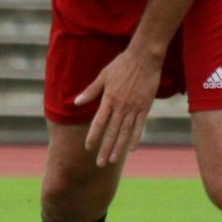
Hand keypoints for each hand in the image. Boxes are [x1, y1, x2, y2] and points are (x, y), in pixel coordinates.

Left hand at [74, 46, 161, 166]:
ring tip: (113, 160)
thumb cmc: (122, 64)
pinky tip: (132, 149)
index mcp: (109, 99)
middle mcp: (121, 107)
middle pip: (111, 132)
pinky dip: (135, 138)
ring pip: (125, 132)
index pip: (99, 122)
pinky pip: (139, 126)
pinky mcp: (145, 107)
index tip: (88, 148)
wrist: (145, 58)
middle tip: (100, 163)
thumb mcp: (103, 76)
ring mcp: (134, 108)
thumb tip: (76, 102)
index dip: (93, 136)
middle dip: (105, 148)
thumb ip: (91, 91)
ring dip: (118, 147)